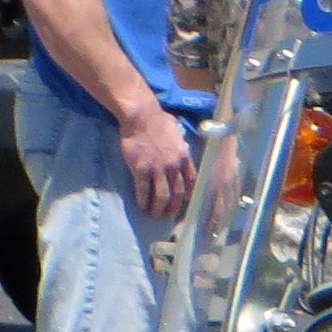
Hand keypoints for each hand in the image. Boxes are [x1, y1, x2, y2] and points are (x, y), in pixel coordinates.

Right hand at [114, 97, 194, 218]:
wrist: (141, 116)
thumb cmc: (158, 120)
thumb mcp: (176, 133)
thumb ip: (180, 147)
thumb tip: (182, 152)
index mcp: (183, 157)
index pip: (191, 182)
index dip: (188, 195)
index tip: (183, 203)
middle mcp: (173, 165)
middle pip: (177, 193)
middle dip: (173, 207)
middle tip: (167, 214)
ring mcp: (157, 168)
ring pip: (162, 195)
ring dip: (158, 208)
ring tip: (153, 214)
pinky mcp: (141, 169)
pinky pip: (143, 190)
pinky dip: (143, 200)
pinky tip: (140, 205)